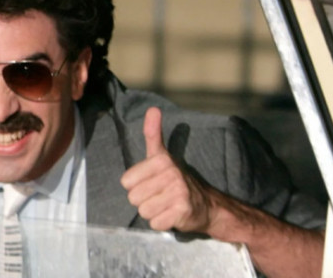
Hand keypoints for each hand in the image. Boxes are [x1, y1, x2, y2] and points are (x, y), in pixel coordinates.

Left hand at [120, 107, 213, 232]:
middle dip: (144, 200)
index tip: (152, 183)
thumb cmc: (176, 180)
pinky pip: (155, 223)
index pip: (126, 182)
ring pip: (143, 211)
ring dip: (153, 212)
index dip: (136, 186)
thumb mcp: (162, 155)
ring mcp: (178, 193)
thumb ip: (153, 134)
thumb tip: (152, 109)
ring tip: (166, 205)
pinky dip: (162, 223)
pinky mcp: (182, 211)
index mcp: (161, 160)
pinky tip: (172, 215)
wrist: (207, 205)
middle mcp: (170, 174)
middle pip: (133, 198)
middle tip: (160, 196)